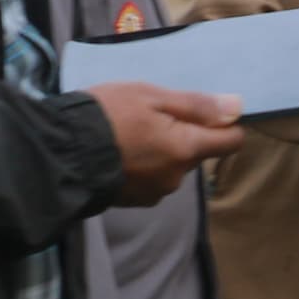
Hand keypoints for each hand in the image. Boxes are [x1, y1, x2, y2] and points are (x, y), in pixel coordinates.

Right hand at [92, 81, 241, 203]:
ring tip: (129, 134)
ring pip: (172, 166)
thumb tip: (238, 107)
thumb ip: (196, 105)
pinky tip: (120, 153)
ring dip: (161, 151)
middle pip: (197, 153)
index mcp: (186, 150)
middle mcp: (177, 178)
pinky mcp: (134, 201)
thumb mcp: (151, 97)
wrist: (60, 153)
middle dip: (183, 134)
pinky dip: (143, 165)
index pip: (231, 142)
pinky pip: (151, 179)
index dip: (225, 124)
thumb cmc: (107, 116)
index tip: (204, 112)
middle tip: (150, 115)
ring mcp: (155, 193)